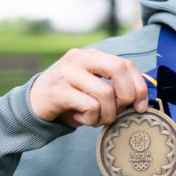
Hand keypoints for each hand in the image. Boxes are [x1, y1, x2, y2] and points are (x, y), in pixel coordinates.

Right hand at [29, 48, 148, 127]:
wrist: (34, 105)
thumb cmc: (70, 99)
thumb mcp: (93, 88)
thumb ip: (114, 87)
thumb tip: (141, 100)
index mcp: (92, 55)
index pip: (125, 64)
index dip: (139, 86)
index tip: (141, 107)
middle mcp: (79, 58)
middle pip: (118, 69)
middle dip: (126, 97)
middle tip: (119, 113)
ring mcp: (67, 72)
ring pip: (105, 93)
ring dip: (107, 114)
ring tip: (97, 119)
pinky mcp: (58, 90)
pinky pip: (89, 106)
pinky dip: (91, 119)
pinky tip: (82, 120)